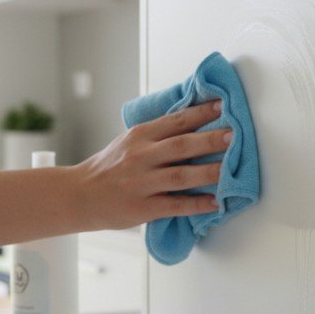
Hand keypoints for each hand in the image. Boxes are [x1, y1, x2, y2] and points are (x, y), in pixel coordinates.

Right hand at [73, 100, 230, 229]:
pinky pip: (175, 205)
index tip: (223, 106)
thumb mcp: (129, 141)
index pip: (175, 120)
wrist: (80, 195)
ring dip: (209, 172)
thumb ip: (157, 133)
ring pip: (181, 176)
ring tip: (231, 169)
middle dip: (210, 140)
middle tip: (234, 135)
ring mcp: (142, 183)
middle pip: (181, 146)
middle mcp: (141, 156)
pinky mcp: (142, 207)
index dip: (201, 113)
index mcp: (140, 136)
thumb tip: (194, 120)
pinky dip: (197, 204)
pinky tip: (215, 202)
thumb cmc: (109, 167)